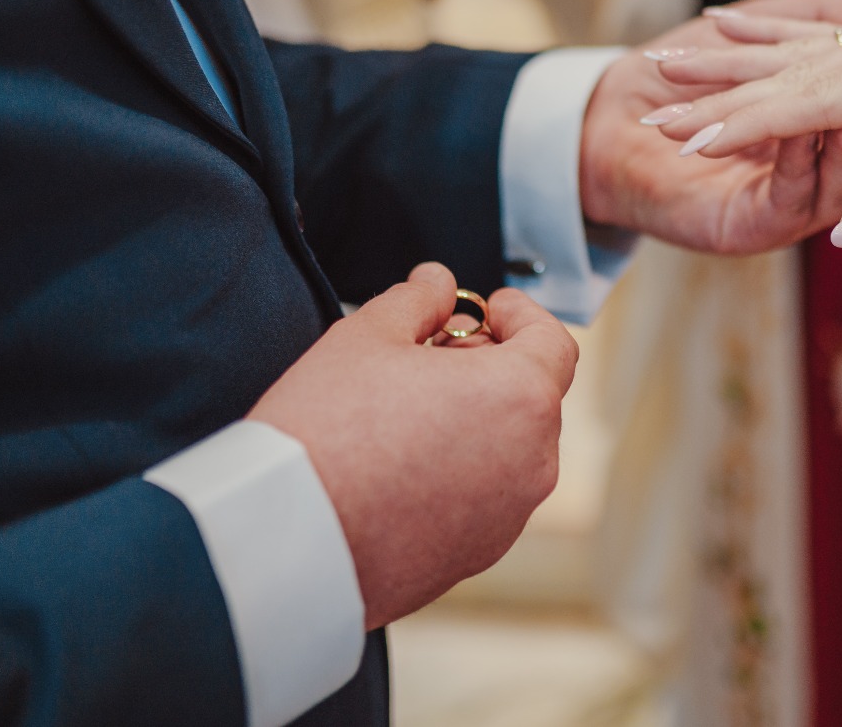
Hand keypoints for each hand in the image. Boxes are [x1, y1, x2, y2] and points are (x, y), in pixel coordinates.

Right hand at [246, 263, 577, 626]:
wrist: (287, 544)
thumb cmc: (327, 434)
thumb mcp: (367, 337)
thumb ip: (416, 300)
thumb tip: (438, 284)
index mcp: (521, 398)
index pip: (553, 342)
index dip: (521, 316)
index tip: (487, 309)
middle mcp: (532, 462)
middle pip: (532, 396)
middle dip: (491, 366)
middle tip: (431, 354)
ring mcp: (507, 517)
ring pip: (509, 450)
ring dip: (475, 420)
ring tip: (408, 409)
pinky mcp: (475, 556)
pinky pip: (483, 498)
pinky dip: (459, 473)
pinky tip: (399, 464)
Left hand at [578, 0, 841, 253]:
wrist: (601, 118)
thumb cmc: (677, 67)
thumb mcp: (759, 22)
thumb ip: (821, 14)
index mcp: (827, 124)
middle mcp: (814, 166)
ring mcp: (789, 200)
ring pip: (835, 177)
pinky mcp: (754, 225)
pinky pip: (789, 197)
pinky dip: (798, 163)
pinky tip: (799, 135)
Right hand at [645, 13, 841, 249]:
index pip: (819, 100)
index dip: (752, 125)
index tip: (694, 147)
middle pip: (793, 71)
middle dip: (720, 98)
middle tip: (656, 123)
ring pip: (794, 48)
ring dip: (727, 62)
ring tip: (662, 70)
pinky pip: (814, 34)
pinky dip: (763, 33)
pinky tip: (718, 24)